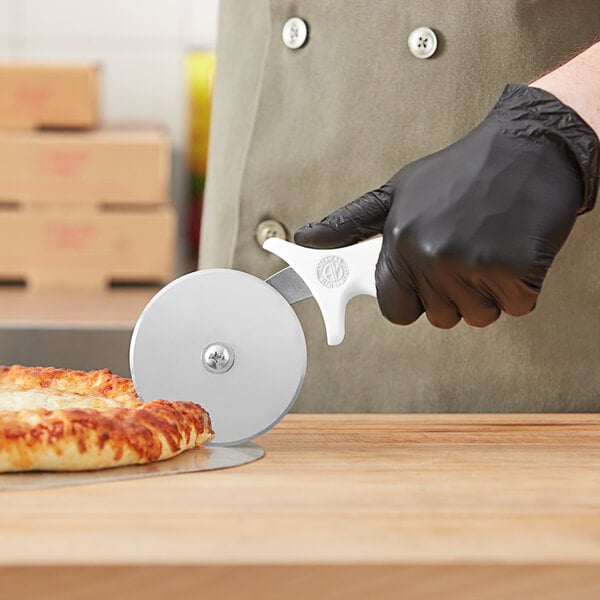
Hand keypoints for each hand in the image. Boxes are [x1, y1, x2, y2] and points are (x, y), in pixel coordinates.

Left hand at [295, 84, 598, 327]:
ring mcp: (473, 264)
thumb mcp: (397, 191)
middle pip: (440, 317)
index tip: (427, 280)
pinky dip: (520, 286)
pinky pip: (515, 307)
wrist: (529, 146)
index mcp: (400, 240)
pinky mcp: (516, 269)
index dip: (413, 299)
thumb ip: (349, 224)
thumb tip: (306, 240)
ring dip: (488, 292)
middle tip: (467, 250)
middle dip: (454, 294)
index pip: (395, 310)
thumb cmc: (461, 171)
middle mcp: (431, 255)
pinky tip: (515, 249)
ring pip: (478, 316)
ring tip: (490, 246)